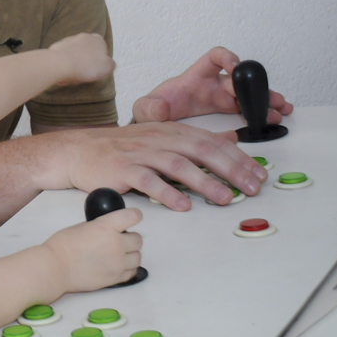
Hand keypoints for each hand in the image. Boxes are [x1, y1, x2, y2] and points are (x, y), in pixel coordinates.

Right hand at [31, 121, 267, 210]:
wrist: (78, 151)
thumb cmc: (119, 149)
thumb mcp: (159, 138)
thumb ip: (193, 141)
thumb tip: (230, 141)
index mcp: (170, 131)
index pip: (211, 142)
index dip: (238, 158)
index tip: (258, 174)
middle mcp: (158, 138)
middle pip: (200, 150)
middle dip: (230, 169)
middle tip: (251, 187)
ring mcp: (140, 153)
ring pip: (177, 164)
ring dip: (204, 182)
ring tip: (224, 198)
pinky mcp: (122, 169)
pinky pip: (147, 181)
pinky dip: (167, 193)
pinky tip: (182, 205)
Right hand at [44, 207, 142, 291]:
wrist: (55, 268)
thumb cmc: (63, 245)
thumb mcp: (83, 227)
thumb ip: (101, 227)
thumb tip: (110, 231)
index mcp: (106, 227)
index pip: (133, 216)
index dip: (134, 215)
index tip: (131, 218)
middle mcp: (117, 244)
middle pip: (138, 239)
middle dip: (130, 238)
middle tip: (118, 240)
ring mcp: (118, 263)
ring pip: (138, 257)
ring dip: (130, 254)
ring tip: (118, 255)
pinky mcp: (115, 278)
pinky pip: (132, 272)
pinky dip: (127, 268)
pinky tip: (117, 266)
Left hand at [48, 33, 114, 84]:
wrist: (61, 63)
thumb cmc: (87, 66)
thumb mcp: (107, 67)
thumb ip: (110, 64)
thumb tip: (108, 63)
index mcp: (97, 39)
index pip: (102, 48)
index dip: (99, 60)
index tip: (95, 69)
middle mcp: (83, 36)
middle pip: (86, 52)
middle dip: (85, 63)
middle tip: (83, 75)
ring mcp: (69, 40)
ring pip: (74, 55)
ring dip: (74, 65)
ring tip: (71, 76)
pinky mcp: (56, 46)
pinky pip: (63, 57)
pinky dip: (63, 65)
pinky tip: (62, 74)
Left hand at [132, 47, 292, 123]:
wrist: (156, 125)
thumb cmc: (153, 110)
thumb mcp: (145, 108)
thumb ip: (148, 107)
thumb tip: (158, 109)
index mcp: (195, 77)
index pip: (214, 57)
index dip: (228, 58)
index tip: (235, 69)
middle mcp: (212, 84)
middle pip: (239, 78)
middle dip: (253, 86)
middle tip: (266, 98)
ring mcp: (222, 97)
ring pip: (249, 93)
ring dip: (266, 98)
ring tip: (282, 107)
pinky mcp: (227, 110)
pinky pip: (249, 108)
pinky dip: (263, 111)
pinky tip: (276, 116)